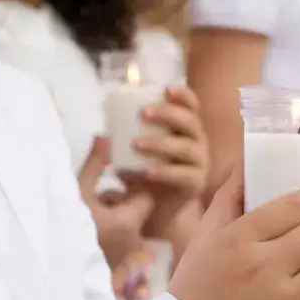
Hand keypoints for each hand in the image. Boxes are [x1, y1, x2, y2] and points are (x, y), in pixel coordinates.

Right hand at [78, 138, 154, 267]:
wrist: (52, 268)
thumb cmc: (65, 227)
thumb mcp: (78, 192)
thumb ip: (94, 165)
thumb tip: (104, 137)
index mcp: (128, 221)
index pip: (147, 195)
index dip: (136, 183)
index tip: (120, 175)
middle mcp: (132, 240)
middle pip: (136, 211)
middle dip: (119, 199)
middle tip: (99, 192)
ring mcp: (122, 255)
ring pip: (125, 225)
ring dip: (112, 215)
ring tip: (90, 210)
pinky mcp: (112, 265)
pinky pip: (117, 240)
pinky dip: (108, 230)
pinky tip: (89, 226)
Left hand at [126, 85, 208, 236]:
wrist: (158, 210)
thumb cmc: (146, 174)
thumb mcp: (135, 154)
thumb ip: (123, 143)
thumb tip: (100, 135)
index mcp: (185, 128)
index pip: (191, 106)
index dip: (183, 95)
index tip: (165, 89)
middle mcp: (197, 142)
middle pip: (190, 122)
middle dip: (168, 114)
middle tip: (143, 114)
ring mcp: (200, 163)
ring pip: (185, 147)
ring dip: (160, 143)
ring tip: (136, 144)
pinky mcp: (195, 184)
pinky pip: (182, 175)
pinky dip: (164, 172)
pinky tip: (147, 171)